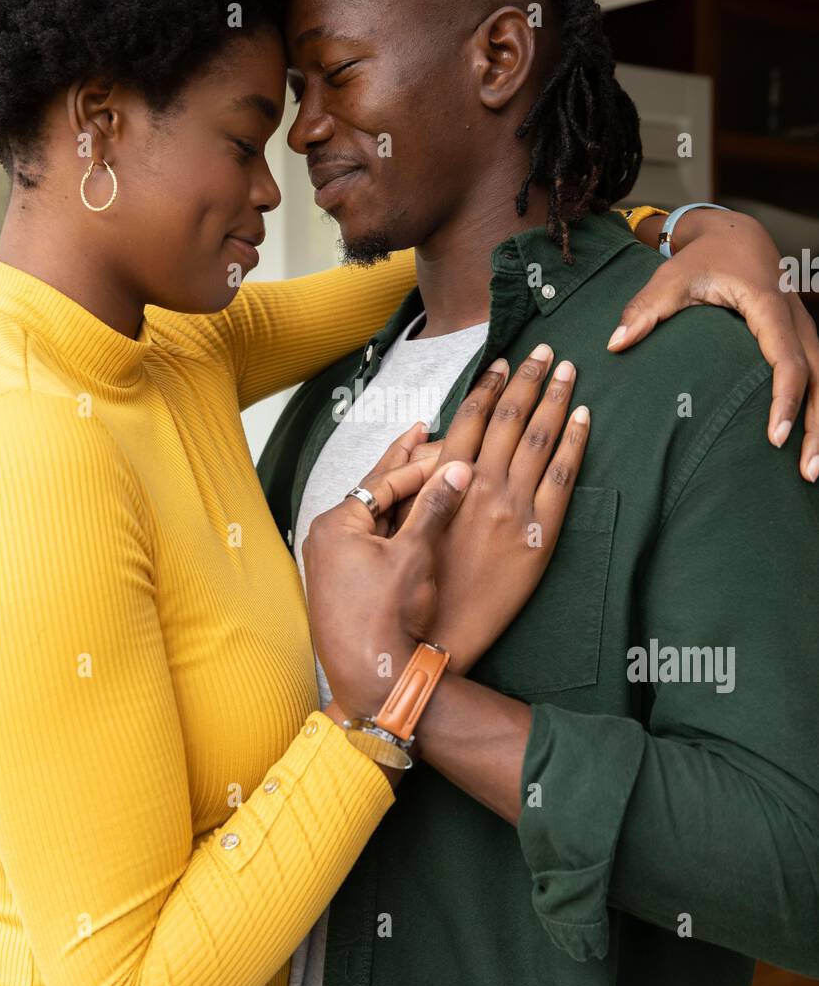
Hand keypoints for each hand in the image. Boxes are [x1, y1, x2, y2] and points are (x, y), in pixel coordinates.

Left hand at [301, 428, 472, 719]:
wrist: (372, 678)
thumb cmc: (387, 616)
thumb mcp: (415, 554)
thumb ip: (434, 507)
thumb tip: (456, 468)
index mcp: (335, 525)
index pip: (382, 483)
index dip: (420, 465)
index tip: (448, 449)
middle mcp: (324, 540)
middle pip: (372, 495)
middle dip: (402, 468)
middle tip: (422, 433)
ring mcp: (330, 564)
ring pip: (372, 520)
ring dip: (400, 499)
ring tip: (421, 471)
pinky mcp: (341, 586)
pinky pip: (370, 544)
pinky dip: (392, 529)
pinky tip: (409, 521)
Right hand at [398, 346, 590, 676]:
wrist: (436, 635)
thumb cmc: (411, 581)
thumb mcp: (402, 521)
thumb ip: (416, 478)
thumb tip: (428, 438)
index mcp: (446, 481)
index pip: (473, 418)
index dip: (490, 386)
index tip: (502, 362)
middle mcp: (483, 486)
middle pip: (513, 419)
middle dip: (530, 379)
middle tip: (544, 350)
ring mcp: (515, 508)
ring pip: (542, 439)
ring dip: (556, 398)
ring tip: (567, 370)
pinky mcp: (540, 535)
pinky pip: (564, 478)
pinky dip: (576, 443)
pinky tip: (584, 418)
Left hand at [608, 208, 818, 480]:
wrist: (737, 234)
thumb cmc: (703, 259)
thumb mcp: (671, 277)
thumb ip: (645, 310)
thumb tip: (615, 344)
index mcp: (769, 306)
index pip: (786, 360)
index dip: (785, 400)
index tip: (775, 437)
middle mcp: (795, 320)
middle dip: (817, 426)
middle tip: (807, 472)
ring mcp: (804, 330)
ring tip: (812, 472)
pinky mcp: (803, 340)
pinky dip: (817, 410)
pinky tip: (810, 444)